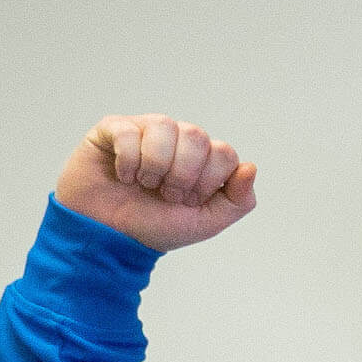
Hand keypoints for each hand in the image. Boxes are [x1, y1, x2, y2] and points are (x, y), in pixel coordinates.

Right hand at [58, 115, 259, 252]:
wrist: (111, 236)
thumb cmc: (157, 225)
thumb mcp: (207, 221)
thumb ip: (238, 199)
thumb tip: (250, 167)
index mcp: (203, 158)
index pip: (224, 153)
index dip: (208, 182)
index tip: (188, 201)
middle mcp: (177, 139)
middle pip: (196, 135)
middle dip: (183, 174)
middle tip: (167, 194)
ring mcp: (145, 130)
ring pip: (164, 126)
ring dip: (156, 165)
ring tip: (145, 184)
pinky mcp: (112, 129)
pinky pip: (127, 131)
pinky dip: (128, 160)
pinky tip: (124, 176)